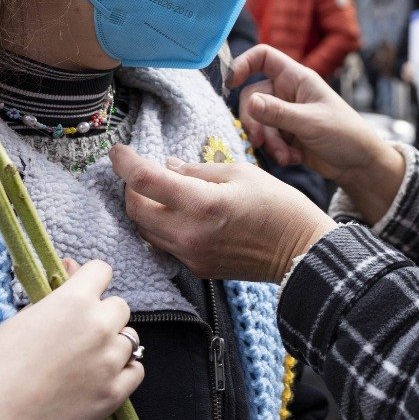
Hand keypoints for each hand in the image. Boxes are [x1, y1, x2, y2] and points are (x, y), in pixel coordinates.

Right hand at [0, 259, 141, 419]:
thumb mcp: (23, 318)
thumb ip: (56, 296)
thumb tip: (72, 269)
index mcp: (74, 301)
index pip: (101, 271)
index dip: (90, 282)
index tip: (82, 293)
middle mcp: (99, 326)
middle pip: (119, 307)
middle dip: (102, 316)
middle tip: (77, 335)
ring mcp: (110, 361)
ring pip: (129, 339)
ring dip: (112, 344)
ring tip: (84, 362)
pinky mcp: (114, 394)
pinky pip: (136, 371)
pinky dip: (123, 371)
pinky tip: (100, 378)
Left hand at [109, 145, 335, 282]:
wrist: (301, 251)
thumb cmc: (278, 206)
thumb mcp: (240, 173)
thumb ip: (197, 170)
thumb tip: (168, 166)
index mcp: (201, 203)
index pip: (144, 181)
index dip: (124, 162)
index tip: (117, 151)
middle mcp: (188, 234)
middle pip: (135, 209)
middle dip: (129, 186)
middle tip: (137, 170)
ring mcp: (190, 255)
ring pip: (144, 230)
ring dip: (142, 208)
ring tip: (154, 190)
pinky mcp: (196, 268)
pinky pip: (163, 245)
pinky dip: (159, 226)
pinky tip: (173, 213)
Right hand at [229, 45, 403, 221]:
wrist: (359, 165)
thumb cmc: (345, 134)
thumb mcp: (311, 122)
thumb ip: (278, 113)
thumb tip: (248, 102)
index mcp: (297, 79)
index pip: (264, 57)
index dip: (244, 64)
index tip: (231, 83)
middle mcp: (288, 94)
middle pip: (252, 96)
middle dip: (255, 122)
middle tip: (262, 142)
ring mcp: (285, 115)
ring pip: (258, 123)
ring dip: (268, 142)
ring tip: (286, 156)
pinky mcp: (285, 136)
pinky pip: (267, 140)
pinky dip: (276, 152)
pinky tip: (293, 160)